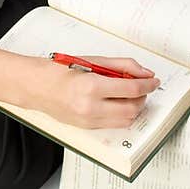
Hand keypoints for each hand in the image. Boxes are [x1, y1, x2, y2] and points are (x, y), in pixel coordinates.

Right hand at [27, 55, 160, 129]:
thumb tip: (144, 73)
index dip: (147, 85)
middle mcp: (90, 107)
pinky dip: (121, 115)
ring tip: (130, 96)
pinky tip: (118, 103)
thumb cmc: (59, 71)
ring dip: (134, 108)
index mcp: (91, 86)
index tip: (154, 81)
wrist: (36, 86)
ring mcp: (88, 120)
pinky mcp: (87, 127)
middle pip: (132, 108)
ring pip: (126, 120)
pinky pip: (114, 125)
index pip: (131, 89)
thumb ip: (121, 66)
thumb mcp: (93, 61)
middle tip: (142, 87)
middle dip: (142, 98)